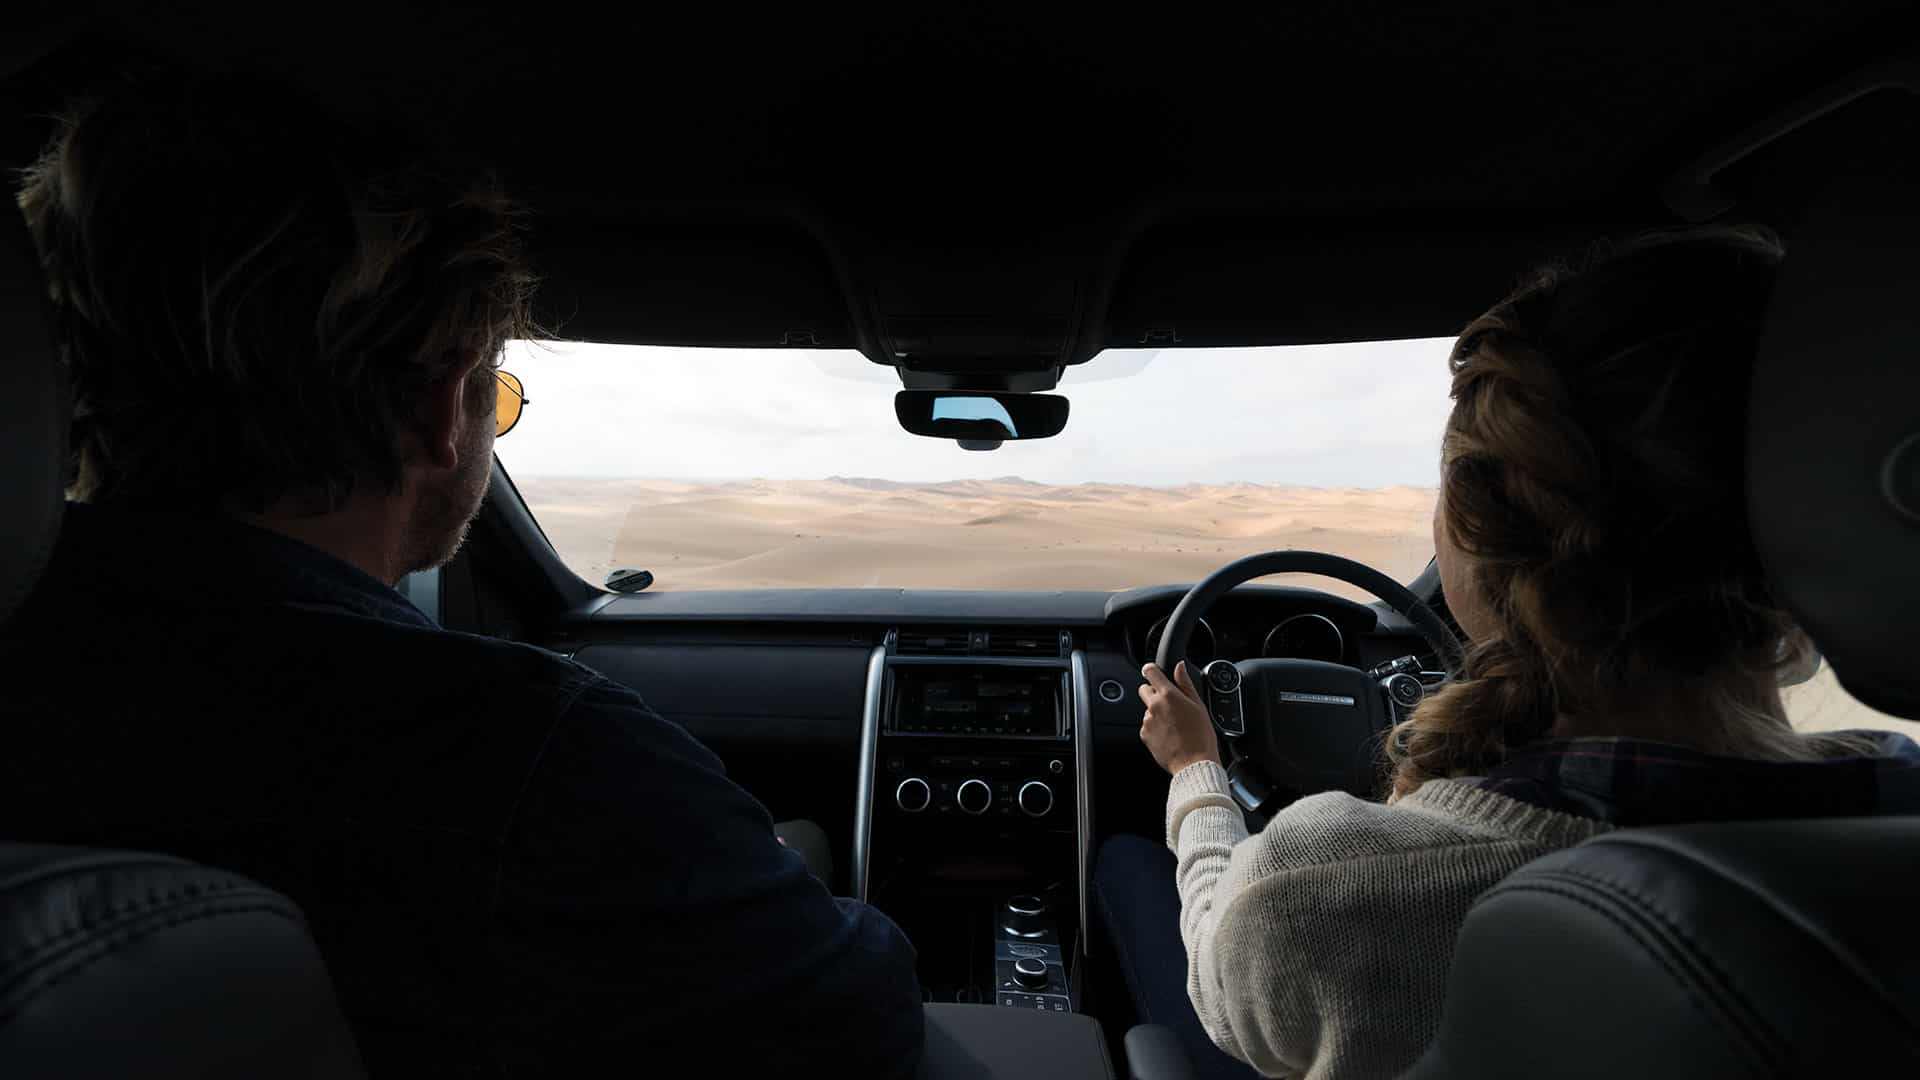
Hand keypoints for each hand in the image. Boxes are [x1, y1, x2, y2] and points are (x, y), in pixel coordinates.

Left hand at [1138, 661, 1221, 775]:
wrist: (1194, 764)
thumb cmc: (1201, 736)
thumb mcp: (1199, 705)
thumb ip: (1185, 683)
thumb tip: (1179, 666)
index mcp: (1169, 695)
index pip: (1150, 671)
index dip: (1152, 670)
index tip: (1155, 673)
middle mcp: (1154, 706)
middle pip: (1144, 689)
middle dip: (1154, 693)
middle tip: (1170, 705)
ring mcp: (1147, 721)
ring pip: (1147, 709)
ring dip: (1156, 713)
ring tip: (1174, 725)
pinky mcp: (1144, 734)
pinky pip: (1147, 725)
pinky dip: (1155, 728)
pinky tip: (1169, 735)